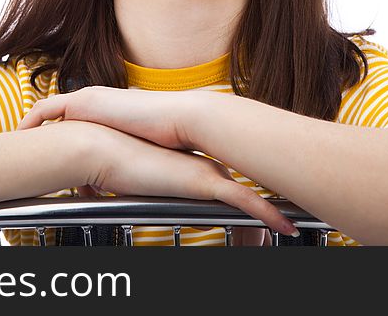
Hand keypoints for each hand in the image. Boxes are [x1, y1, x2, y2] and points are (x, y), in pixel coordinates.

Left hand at [17, 85, 210, 149]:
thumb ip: (121, 157)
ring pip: (47, 111)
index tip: (45, 151)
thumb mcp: (136, 148)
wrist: (179, 119)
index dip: (56, 134)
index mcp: (105, 107)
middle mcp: (93, 99)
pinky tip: (21, 136)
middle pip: (55, 114)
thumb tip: (113, 182)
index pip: (72, 118)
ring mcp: (87, 99)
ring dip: (31, 128)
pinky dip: (31, 120)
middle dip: (37, 132)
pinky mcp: (84, 102)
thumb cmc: (166, 137)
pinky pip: (45, 109)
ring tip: (16, 148)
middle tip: (22, 153)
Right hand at [76, 122, 297, 235]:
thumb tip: (123, 201)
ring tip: (283, 237)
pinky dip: (268, 217)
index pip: (224, 187)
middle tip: (271, 239)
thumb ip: (139, 192)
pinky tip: (285, 230)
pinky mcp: (205, 182)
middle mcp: (204, 165)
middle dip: (260, 218)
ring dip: (268, 221)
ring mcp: (207, 172)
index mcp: (189, 165)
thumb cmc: (112, 166)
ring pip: (249, 201)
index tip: (252, 227)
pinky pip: (245, 202)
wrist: (103, 149)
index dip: (241, 207)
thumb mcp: (134, 186)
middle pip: (243, 194)